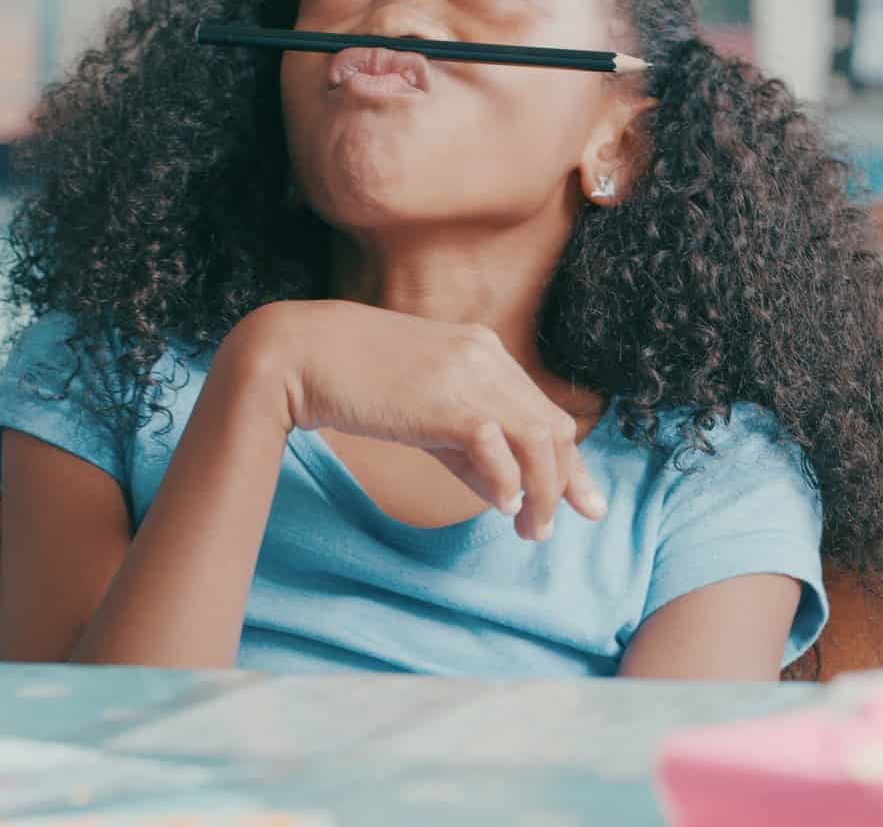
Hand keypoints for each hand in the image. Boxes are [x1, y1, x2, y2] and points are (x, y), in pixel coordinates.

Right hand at [218, 301, 607, 540]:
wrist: (300, 353)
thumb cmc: (354, 382)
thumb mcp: (422, 411)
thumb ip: (464, 445)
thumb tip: (506, 491)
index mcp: (485, 353)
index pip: (545, 412)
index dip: (569, 462)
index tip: (583, 503)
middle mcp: (487, 357)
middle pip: (554, 426)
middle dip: (567, 482)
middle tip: (558, 526)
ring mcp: (469, 375)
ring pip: (538, 438)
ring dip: (543, 491)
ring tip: (530, 529)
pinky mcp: (445, 399)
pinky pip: (497, 444)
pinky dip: (508, 480)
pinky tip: (502, 505)